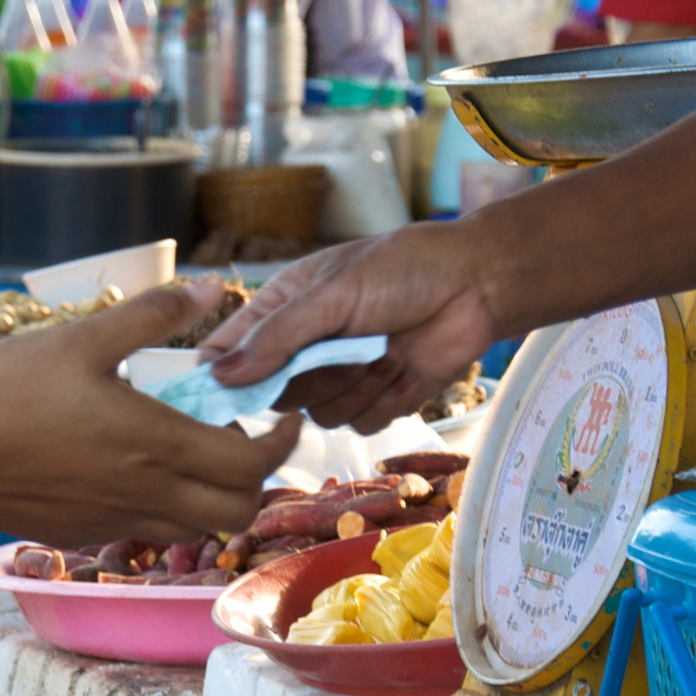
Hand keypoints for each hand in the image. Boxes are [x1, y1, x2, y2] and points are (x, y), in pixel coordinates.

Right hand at [0, 279, 301, 545]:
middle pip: (238, 512)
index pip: (253, 464)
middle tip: (241, 436)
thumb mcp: (80, 338)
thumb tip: (210, 287)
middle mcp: (146, 494)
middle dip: (256, 478)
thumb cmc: (3, 392)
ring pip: (196, 528)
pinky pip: (148, 529)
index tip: (283, 413)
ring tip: (191, 450)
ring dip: (212, 495)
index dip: (281, 441)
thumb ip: (151, 314)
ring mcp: (115, 520)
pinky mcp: (85, 531)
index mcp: (156, 444)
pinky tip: (136, 465)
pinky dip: (167, 505)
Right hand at [198, 223, 498, 432]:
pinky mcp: (374, 401)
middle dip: (310, 378)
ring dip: (354, 387)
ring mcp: (339, 379)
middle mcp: (304, 350)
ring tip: (383, 348)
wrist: (474, 285)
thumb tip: (221, 375)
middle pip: (273, 397)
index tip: (226, 392)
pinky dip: (382, 400)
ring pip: (318, 417)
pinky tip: (401, 367)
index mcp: (281, 311)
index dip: (221, 378)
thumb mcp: (331, 293)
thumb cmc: (403, 269)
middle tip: (342, 347)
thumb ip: (277, 337)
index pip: (227, 354)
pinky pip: (358, 425)